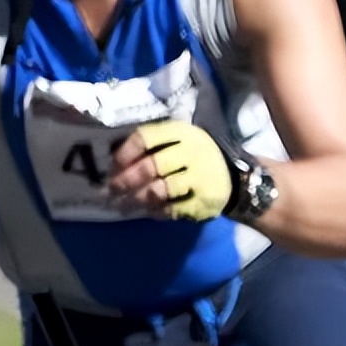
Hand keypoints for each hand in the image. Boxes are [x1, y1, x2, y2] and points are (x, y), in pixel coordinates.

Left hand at [108, 120, 232, 220]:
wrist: (235, 176)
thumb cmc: (195, 157)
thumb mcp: (178, 142)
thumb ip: (150, 148)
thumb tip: (112, 168)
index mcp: (181, 133)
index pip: (145, 138)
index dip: (124, 153)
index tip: (111, 168)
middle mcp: (191, 152)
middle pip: (151, 165)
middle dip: (125, 181)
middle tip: (110, 192)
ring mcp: (200, 177)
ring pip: (159, 190)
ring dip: (136, 200)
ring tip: (123, 207)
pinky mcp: (204, 201)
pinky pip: (172, 209)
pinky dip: (156, 212)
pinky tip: (148, 212)